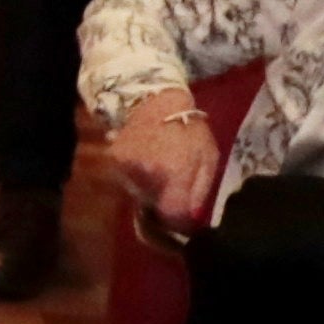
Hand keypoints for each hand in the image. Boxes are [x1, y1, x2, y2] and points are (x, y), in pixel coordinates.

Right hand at [112, 94, 222, 228]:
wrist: (156, 101)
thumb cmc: (189, 129)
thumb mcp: (209, 158)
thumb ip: (200, 191)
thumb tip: (190, 219)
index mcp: (175, 171)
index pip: (172, 214)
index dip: (179, 221)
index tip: (184, 218)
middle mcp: (148, 173)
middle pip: (155, 208)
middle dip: (165, 204)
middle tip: (174, 190)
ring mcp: (127, 167)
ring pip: (139, 196)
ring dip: (151, 192)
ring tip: (160, 174)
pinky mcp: (114, 162)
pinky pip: (127, 183)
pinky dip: (137, 180)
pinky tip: (146, 165)